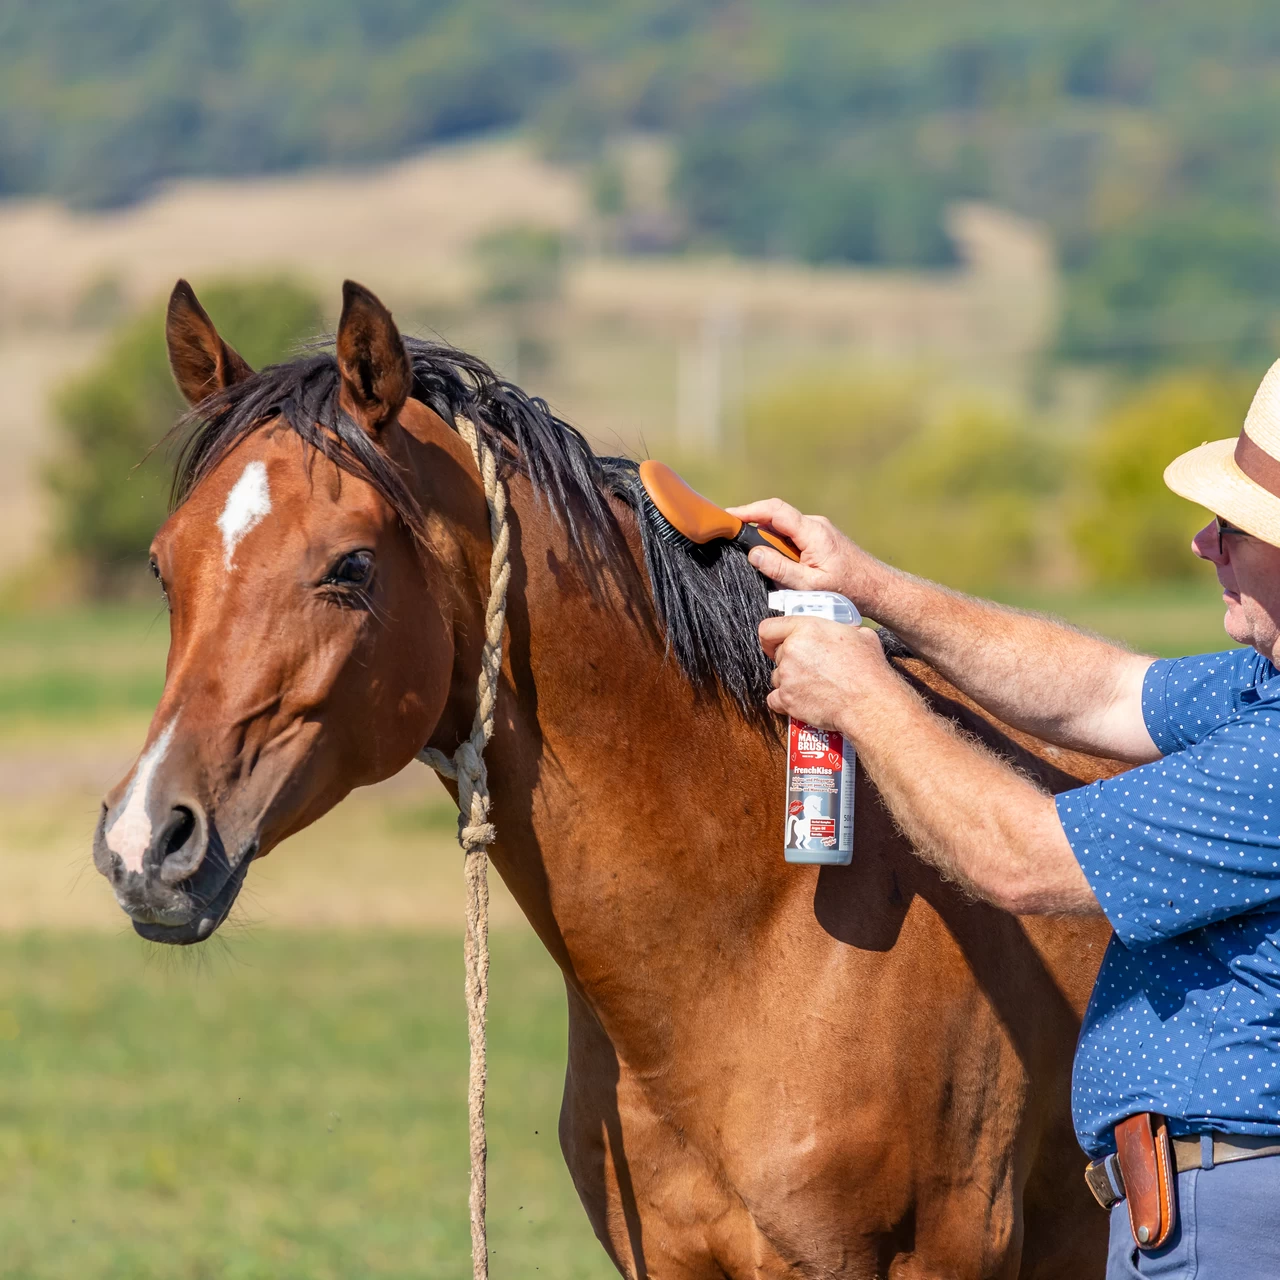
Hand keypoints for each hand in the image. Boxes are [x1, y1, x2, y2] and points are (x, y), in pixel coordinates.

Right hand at [725, 498, 885, 614]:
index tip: (727, 516)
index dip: (749, 510)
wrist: (878, 589)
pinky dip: (780, 550)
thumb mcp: (810, 585)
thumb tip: (753, 554)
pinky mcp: (819, 540)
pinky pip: (792, 539)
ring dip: (770, 545)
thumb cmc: (848, 589)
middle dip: (755, 532)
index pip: (775, 510)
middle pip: (775, 520)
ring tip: (764, 567)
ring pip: (783, 531)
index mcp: (812, 532)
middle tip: (737, 548)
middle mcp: (814, 525)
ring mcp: (817, 531)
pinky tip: (781, 569)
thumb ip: (780, 569)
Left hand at [758, 615, 895, 733]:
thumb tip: (848, 633)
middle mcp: (792, 650)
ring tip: (812, 686)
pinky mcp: (786, 699)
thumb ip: (844, 631)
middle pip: (777, 655)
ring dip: (789, 681)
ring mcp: (787, 676)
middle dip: (790, 661)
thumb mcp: (862, 635)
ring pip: (777, 677)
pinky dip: (785, 702)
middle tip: (809, 668)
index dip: (770, 637)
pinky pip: (774, 700)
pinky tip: (801, 701)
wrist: (868, 701)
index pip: (769, 628)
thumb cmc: (868, 670)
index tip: (773, 644)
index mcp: (806, 629)